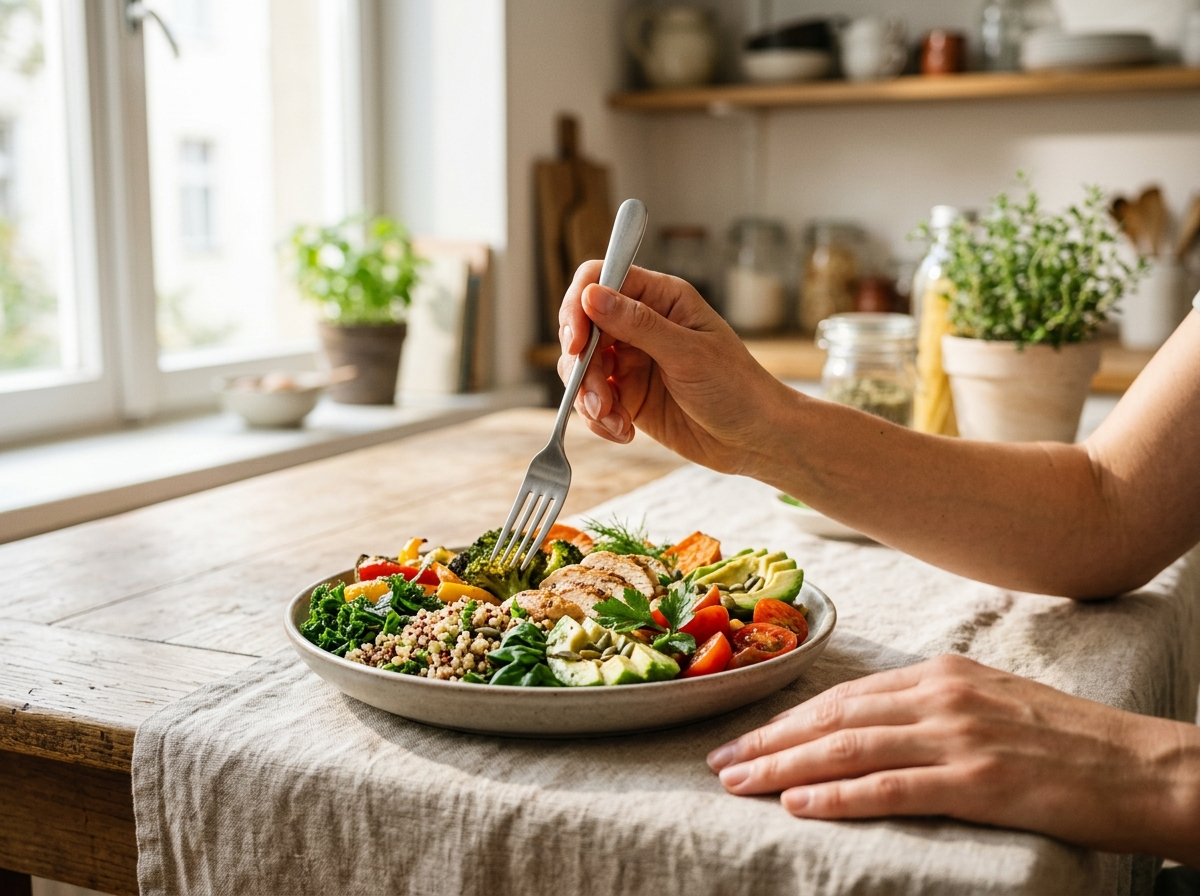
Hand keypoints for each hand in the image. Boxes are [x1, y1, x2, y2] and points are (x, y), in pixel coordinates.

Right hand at [557, 263, 794, 475]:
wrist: (755, 439)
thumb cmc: (737, 388)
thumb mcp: (689, 354)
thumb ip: (638, 324)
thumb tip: (592, 295)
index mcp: (660, 298)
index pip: (600, 280)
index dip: (578, 305)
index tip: (576, 343)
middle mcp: (640, 324)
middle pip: (582, 327)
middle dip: (581, 366)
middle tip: (597, 399)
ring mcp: (631, 360)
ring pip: (581, 368)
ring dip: (588, 398)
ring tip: (615, 421)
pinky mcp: (627, 396)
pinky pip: (593, 401)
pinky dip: (599, 419)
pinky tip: (624, 432)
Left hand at [707, 654, 1199, 865]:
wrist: (1144, 766)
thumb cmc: (1068, 739)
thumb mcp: (990, 701)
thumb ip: (930, 705)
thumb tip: (872, 722)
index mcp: (940, 673)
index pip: (843, 696)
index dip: (787, 718)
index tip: (745, 735)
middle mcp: (940, 696)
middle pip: (832, 719)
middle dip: (768, 741)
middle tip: (719, 761)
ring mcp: (958, 737)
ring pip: (847, 750)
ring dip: (783, 768)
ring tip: (738, 784)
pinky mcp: (979, 782)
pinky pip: (890, 789)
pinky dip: (837, 797)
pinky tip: (798, 806)